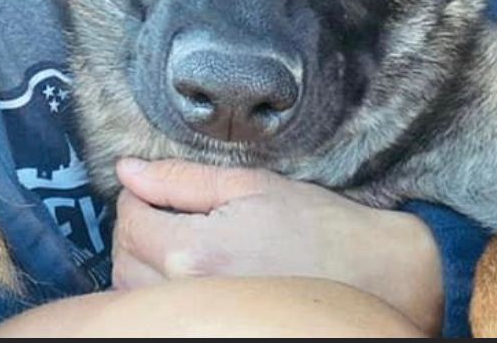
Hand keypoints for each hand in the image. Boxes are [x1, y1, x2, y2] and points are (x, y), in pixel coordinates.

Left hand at [113, 157, 443, 335]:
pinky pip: (161, 314)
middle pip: (123, 259)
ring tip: (174, 239)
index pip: (129, 219)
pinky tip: (184, 272)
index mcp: (196, 251)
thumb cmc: (318, 225)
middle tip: (162, 209)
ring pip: (134, 293)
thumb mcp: (249, 184)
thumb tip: (127, 169)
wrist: (372, 275)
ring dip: (141, 262)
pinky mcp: (214, 332)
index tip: (154, 188)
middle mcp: (191, 293)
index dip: (137, 195)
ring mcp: (203, 318)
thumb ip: (180, 179)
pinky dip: (157, 291)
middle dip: (134, 227)